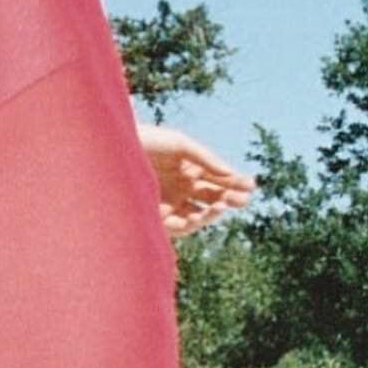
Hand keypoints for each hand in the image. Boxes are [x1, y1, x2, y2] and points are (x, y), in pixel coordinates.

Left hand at [136, 123, 255, 238]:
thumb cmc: (148, 142)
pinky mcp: (156, 218)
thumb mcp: (181, 144)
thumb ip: (205, 158)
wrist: (115, 151)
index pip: (217, 180)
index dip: (235, 182)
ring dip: (215, 211)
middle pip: (212, 197)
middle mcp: (182, 189)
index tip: (252, 184)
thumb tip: (229, 172)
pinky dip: (195, 221)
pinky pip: (181, 225)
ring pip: (200, 212)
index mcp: (189, 170)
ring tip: (227, 204)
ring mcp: (170, 203)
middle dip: (230, 198)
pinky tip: (205, 213)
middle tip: (246, 199)